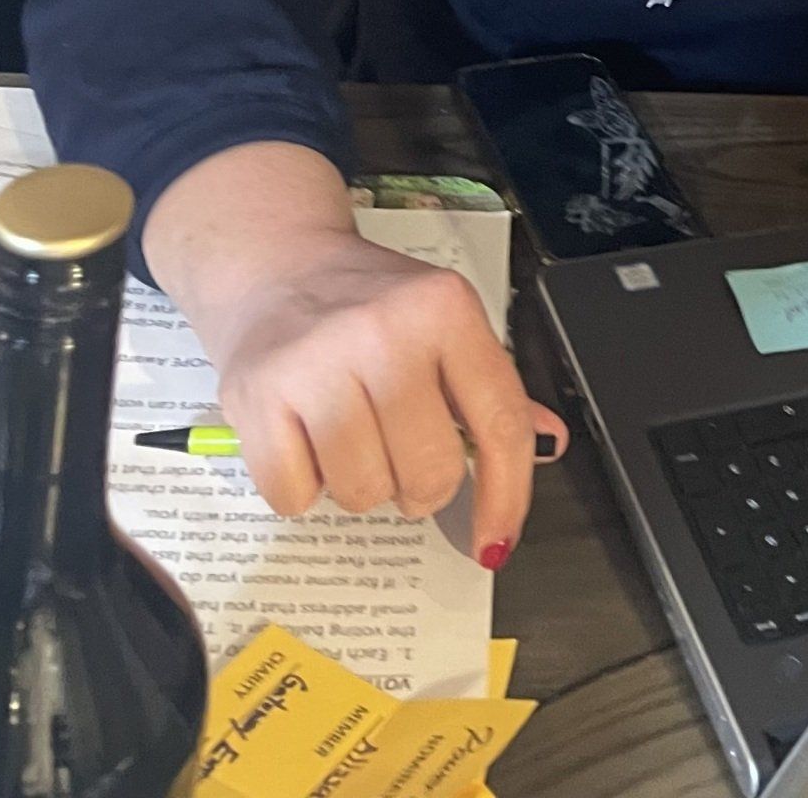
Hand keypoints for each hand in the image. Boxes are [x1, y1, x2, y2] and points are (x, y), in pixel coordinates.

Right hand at [205, 227, 567, 560]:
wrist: (277, 266)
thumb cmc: (368, 305)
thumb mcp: (445, 324)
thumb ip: (493, 389)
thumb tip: (550, 444)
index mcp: (446, 310)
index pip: (499, 424)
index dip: (506, 495)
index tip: (495, 542)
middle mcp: (386, 331)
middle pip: (430, 474)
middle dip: (419, 486)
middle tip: (400, 450)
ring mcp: (318, 362)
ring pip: (364, 493)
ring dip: (360, 484)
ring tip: (348, 434)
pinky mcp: (258, 395)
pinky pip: (295, 496)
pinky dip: (302, 488)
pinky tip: (304, 439)